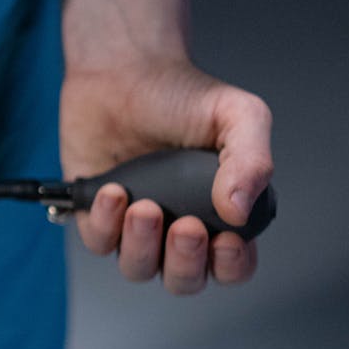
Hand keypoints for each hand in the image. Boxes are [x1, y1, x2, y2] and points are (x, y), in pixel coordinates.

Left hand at [59, 60, 272, 294]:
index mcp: (220, 212)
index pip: (231, 265)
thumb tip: (240, 211)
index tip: (226, 240)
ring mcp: (135, 224)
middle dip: (185, 261)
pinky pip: (99, 242)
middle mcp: (177, 226)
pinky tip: (114, 191)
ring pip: (140, 268)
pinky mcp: (96, 213)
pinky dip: (106, 224)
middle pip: (185, 279)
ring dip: (142, 245)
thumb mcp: (238, 115)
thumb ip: (252, 160)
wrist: (122, 68)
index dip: (231, 265)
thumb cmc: (181, 93)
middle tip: (184, 226)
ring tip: (144, 205)